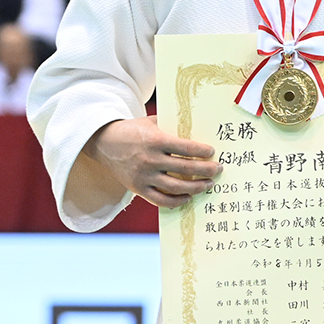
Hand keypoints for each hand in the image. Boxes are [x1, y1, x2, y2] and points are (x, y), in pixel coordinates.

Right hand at [82, 117, 220, 207]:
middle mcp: (150, 160)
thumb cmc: (133, 130)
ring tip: (208, 184)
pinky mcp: (138, 188)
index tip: (212, 152)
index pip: (187, 148)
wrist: (104, 142)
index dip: (203, 151)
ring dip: (197, 187)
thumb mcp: (153, 122)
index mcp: (155, 141)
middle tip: (219, 169)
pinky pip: (160, 200)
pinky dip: (177, 201)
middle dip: (207, 170)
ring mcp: (143, 176)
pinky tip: (188, 197)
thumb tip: (200, 129)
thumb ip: (173, 126)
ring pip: (176, 187)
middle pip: (186, 169)